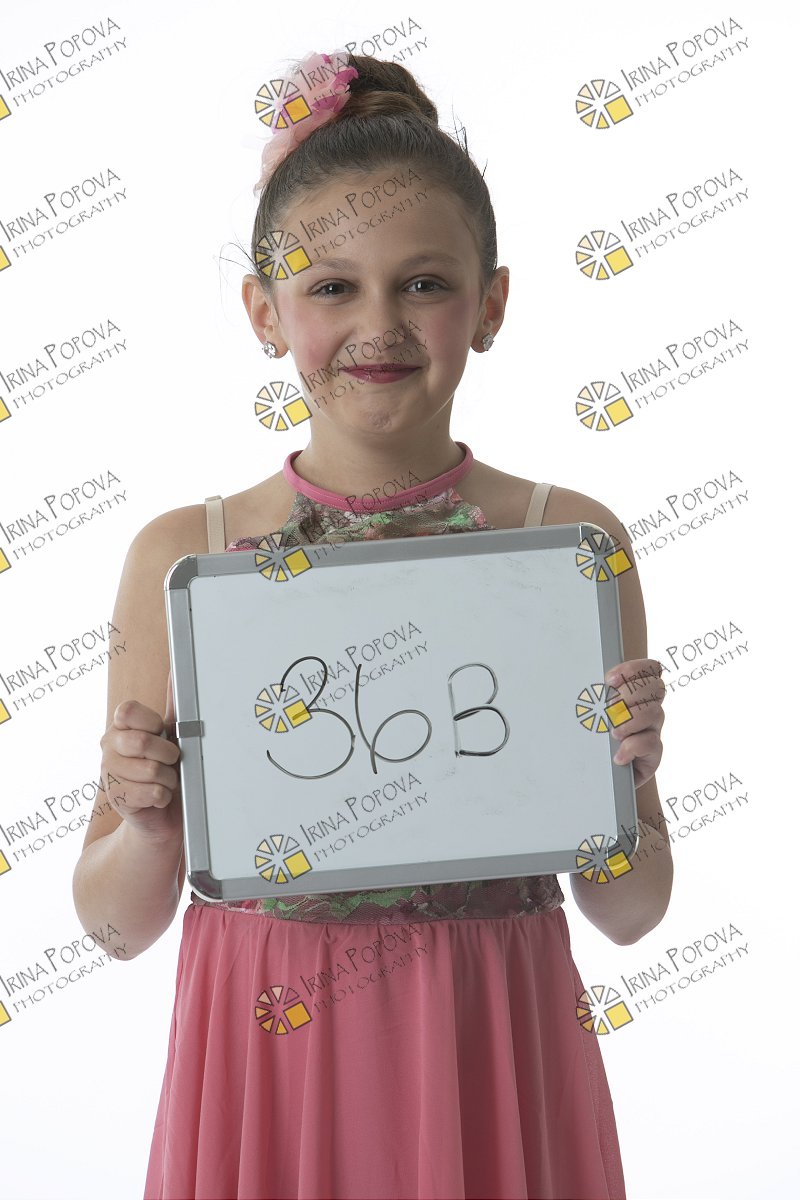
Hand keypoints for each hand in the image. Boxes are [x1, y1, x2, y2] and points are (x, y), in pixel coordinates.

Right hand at [99, 670, 183, 841]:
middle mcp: (108, 747)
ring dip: (169, 778)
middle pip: (141, 742)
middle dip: (168, 754)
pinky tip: (159, 796)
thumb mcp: (172, 736)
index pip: (127, 711)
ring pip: (151, 770)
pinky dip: (164, 796)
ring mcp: (108, 773)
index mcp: (120, 726)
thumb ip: (174, 707)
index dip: (150, 722)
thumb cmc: (166, 768)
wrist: (161, 812)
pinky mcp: (115, 798)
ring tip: (166, 780)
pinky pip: (151, 792)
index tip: (161, 732)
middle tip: (171, 761)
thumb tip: (178, 674)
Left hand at [604, 658, 664, 789]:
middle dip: (629, 694)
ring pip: (654, 713)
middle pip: (655, 687)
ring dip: (629, 720)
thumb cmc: (594, 738)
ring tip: (613, 732)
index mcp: (638, 692)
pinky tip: (618, 755)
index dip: (634, 669)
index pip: (651, 669)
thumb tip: (591, 683)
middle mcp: (650, 708)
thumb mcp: (593, 712)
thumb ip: (597, 695)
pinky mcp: (654, 753)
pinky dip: (631, 747)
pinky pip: (651, 742)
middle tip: (609, 708)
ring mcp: (653, 729)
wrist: (599, 772)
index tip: (610, 680)